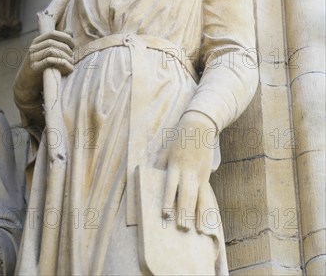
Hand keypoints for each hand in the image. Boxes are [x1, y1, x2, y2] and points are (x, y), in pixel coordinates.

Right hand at [14, 30, 74, 94]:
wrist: (26, 84)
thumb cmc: (41, 67)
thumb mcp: (46, 53)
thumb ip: (57, 43)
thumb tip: (70, 32)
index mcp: (36, 42)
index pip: (52, 33)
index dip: (65, 37)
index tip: (73, 45)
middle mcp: (33, 48)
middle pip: (53, 43)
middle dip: (66, 48)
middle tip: (72, 56)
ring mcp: (32, 58)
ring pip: (52, 51)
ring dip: (65, 56)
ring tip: (71, 62)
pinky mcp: (34, 68)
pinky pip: (49, 61)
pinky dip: (60, 63)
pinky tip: (67, 68)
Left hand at [163, 112, 215, 232]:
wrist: (200, 125)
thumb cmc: (179, 137)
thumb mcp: (166, 148)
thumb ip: (159, 164)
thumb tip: (151, 178)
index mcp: (175, 164)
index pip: (171, 186)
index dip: (168, 200)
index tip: (165, 214)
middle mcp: (187, 171)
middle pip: (185, 194)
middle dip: (183, 212)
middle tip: (181, 228)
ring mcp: (199, 174)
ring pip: (198, 197)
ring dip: (196, 215)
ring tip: (196, 231)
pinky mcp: (206, 176)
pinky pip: (206, 195)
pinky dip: (206, 209)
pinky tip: (205, 220)